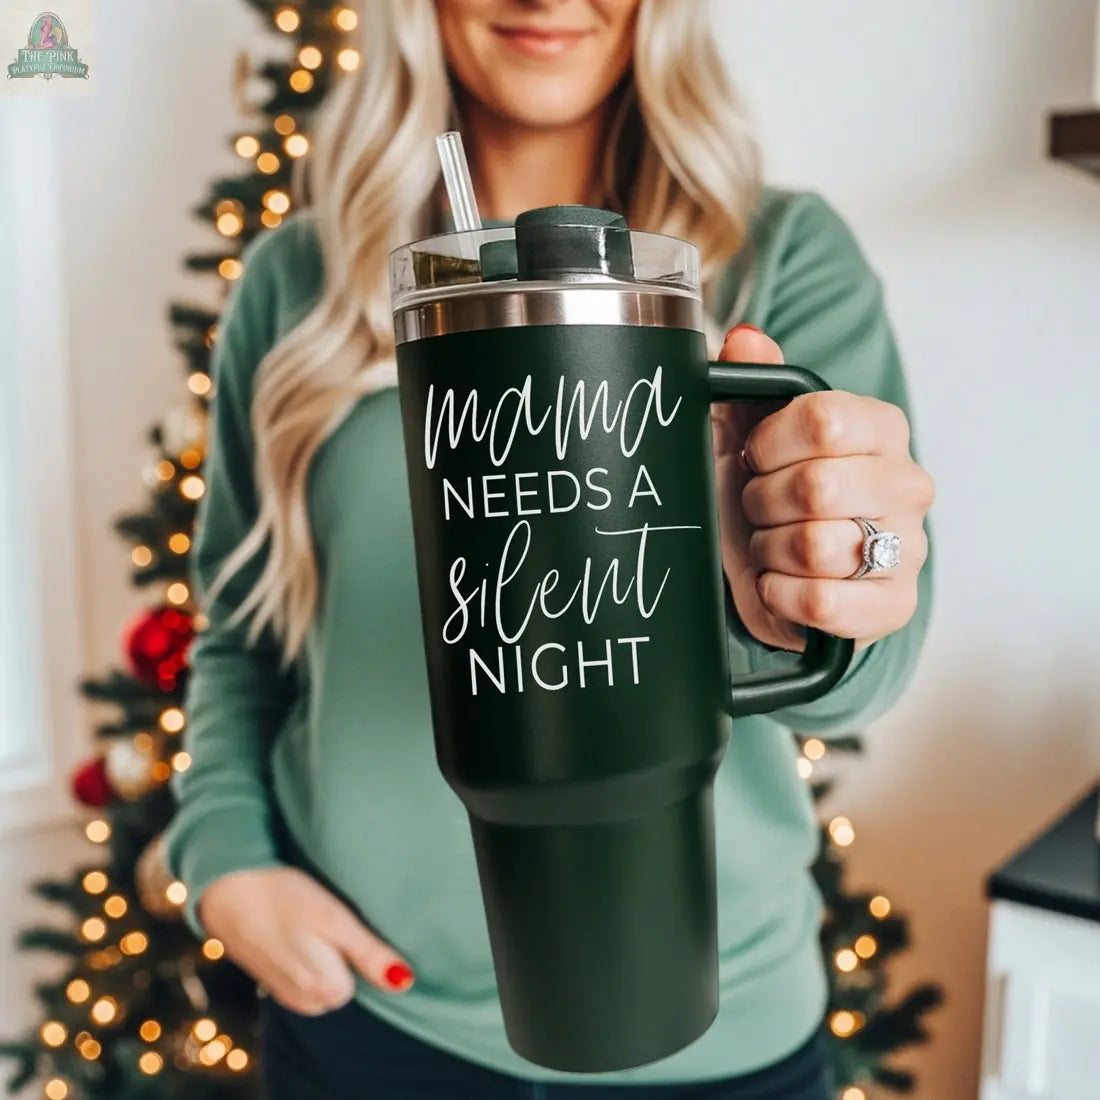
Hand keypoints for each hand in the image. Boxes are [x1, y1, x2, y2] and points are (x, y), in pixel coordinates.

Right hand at [199, 867, 414, 1015]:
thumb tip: (405, 982)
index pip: (367, 977)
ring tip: (307, 923)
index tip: (342, 922)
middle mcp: (307, 1003)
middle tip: (324, 920)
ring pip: (326, 979)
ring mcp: (287, 995)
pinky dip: (304, 957)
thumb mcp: (336, 920)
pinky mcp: (272, 983)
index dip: (358, 945)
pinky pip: (305, 977)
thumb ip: (370, 955)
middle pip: (346, 981)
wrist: (228, 891)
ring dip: (323, 955)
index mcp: (327, 990)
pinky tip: (293, 932)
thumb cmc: (285, 897)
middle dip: (342, 953)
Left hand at [712, 325, 933, 652]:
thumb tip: (744, 340)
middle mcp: (908, 483)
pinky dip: (781, 595)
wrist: (767, 571)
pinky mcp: (893, 606)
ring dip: (769, 551)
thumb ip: (750, 379)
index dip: (768, 445)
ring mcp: (909, 548)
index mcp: (880, 427)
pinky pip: (823, 603)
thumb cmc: (764, 491)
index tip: (754, 457)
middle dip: (763, 503)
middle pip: (816, 488)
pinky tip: (779, 584)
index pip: (824, 420)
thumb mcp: (744, 430)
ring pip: (814, 547)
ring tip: (772, 546)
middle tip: (759, 508)